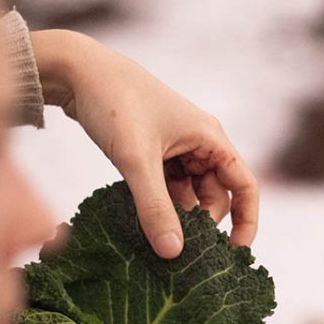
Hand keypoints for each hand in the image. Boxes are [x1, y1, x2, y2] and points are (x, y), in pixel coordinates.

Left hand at [30, 30, 258, 257]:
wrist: (76, 71)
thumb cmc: (114, 103)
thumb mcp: (136, 160)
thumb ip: (154, 207)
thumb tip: (172, 252)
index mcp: (210, 138)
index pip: (245, 187)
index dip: (246, 221)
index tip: (234, 252)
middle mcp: (199, 143)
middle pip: (215, 196)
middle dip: (200, 223)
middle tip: (175, 248)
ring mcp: (176, 148)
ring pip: (188, 195)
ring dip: (176, 216)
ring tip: (155, 237)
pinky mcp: (152, 152)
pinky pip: (166, 188)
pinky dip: (158, 205)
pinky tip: (141, 220)